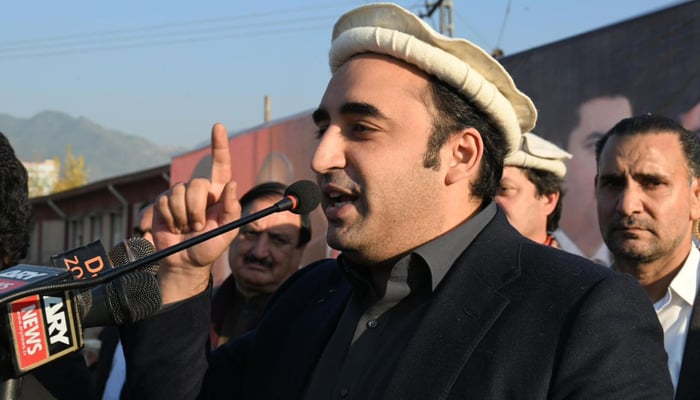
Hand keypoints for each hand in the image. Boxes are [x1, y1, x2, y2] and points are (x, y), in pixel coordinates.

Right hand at [153, 123, 240, 302]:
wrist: (184, 261)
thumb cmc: (209, 246)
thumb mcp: (227, 231)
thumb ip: (232, 209)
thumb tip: (232, 184)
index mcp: (218, 193)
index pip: (220, 164)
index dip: (219, 145)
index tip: (218, 127)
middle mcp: (199, 190)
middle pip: (197, 184)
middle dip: (197, 209)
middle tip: (198, 227)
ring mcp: (180, 194)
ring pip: (179, 193)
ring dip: (183, 216)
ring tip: (186, 228)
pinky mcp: (163, 202)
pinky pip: (165, 202)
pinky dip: (170, 218)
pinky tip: (173, 227)